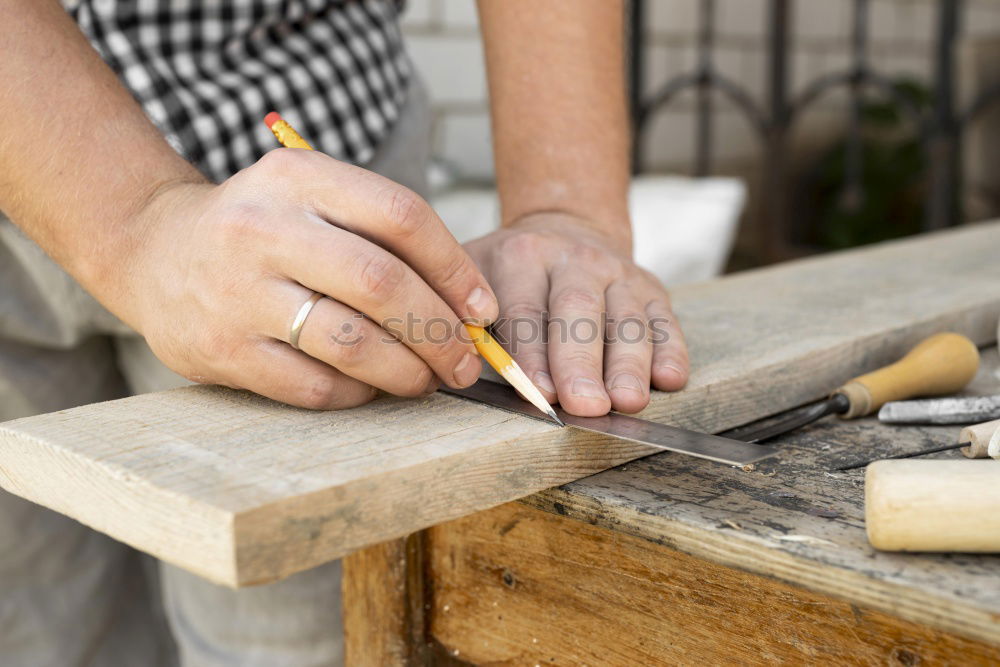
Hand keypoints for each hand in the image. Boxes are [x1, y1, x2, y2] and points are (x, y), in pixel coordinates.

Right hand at [112, 148, 498, 408]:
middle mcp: (264, 228)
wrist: (151, 249)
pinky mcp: (220, 350)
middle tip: (464, 362)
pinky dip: (358, 395)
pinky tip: (369, 389)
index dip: (456, 269)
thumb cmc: (262, 230)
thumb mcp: (311, 197)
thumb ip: (380, 234)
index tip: (482, 310)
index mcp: (299, 178)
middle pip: (382, 283)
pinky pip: (314, 387)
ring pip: (352, 343)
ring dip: (406, 371)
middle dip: (440, 331)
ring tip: (425, 380)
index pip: (402, 216)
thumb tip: (468, 308)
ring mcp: (237, 292)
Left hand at [464, 212, 689, 415]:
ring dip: (629, 364)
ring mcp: (619, 273)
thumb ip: (464, 318)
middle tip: (586, 404)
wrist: (564, 231)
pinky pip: (665, 322)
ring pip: (627, 320)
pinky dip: (670, 350)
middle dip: (582, 363)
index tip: (541, 394)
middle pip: (580, 312)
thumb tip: (459, 365)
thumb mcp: (475, 278)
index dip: (534, 355)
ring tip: (628, 401)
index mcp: (522, 257)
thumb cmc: (510, 275)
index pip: (526, 310)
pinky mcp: (652, 290)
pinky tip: (669, 378)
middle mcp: (574, 260)